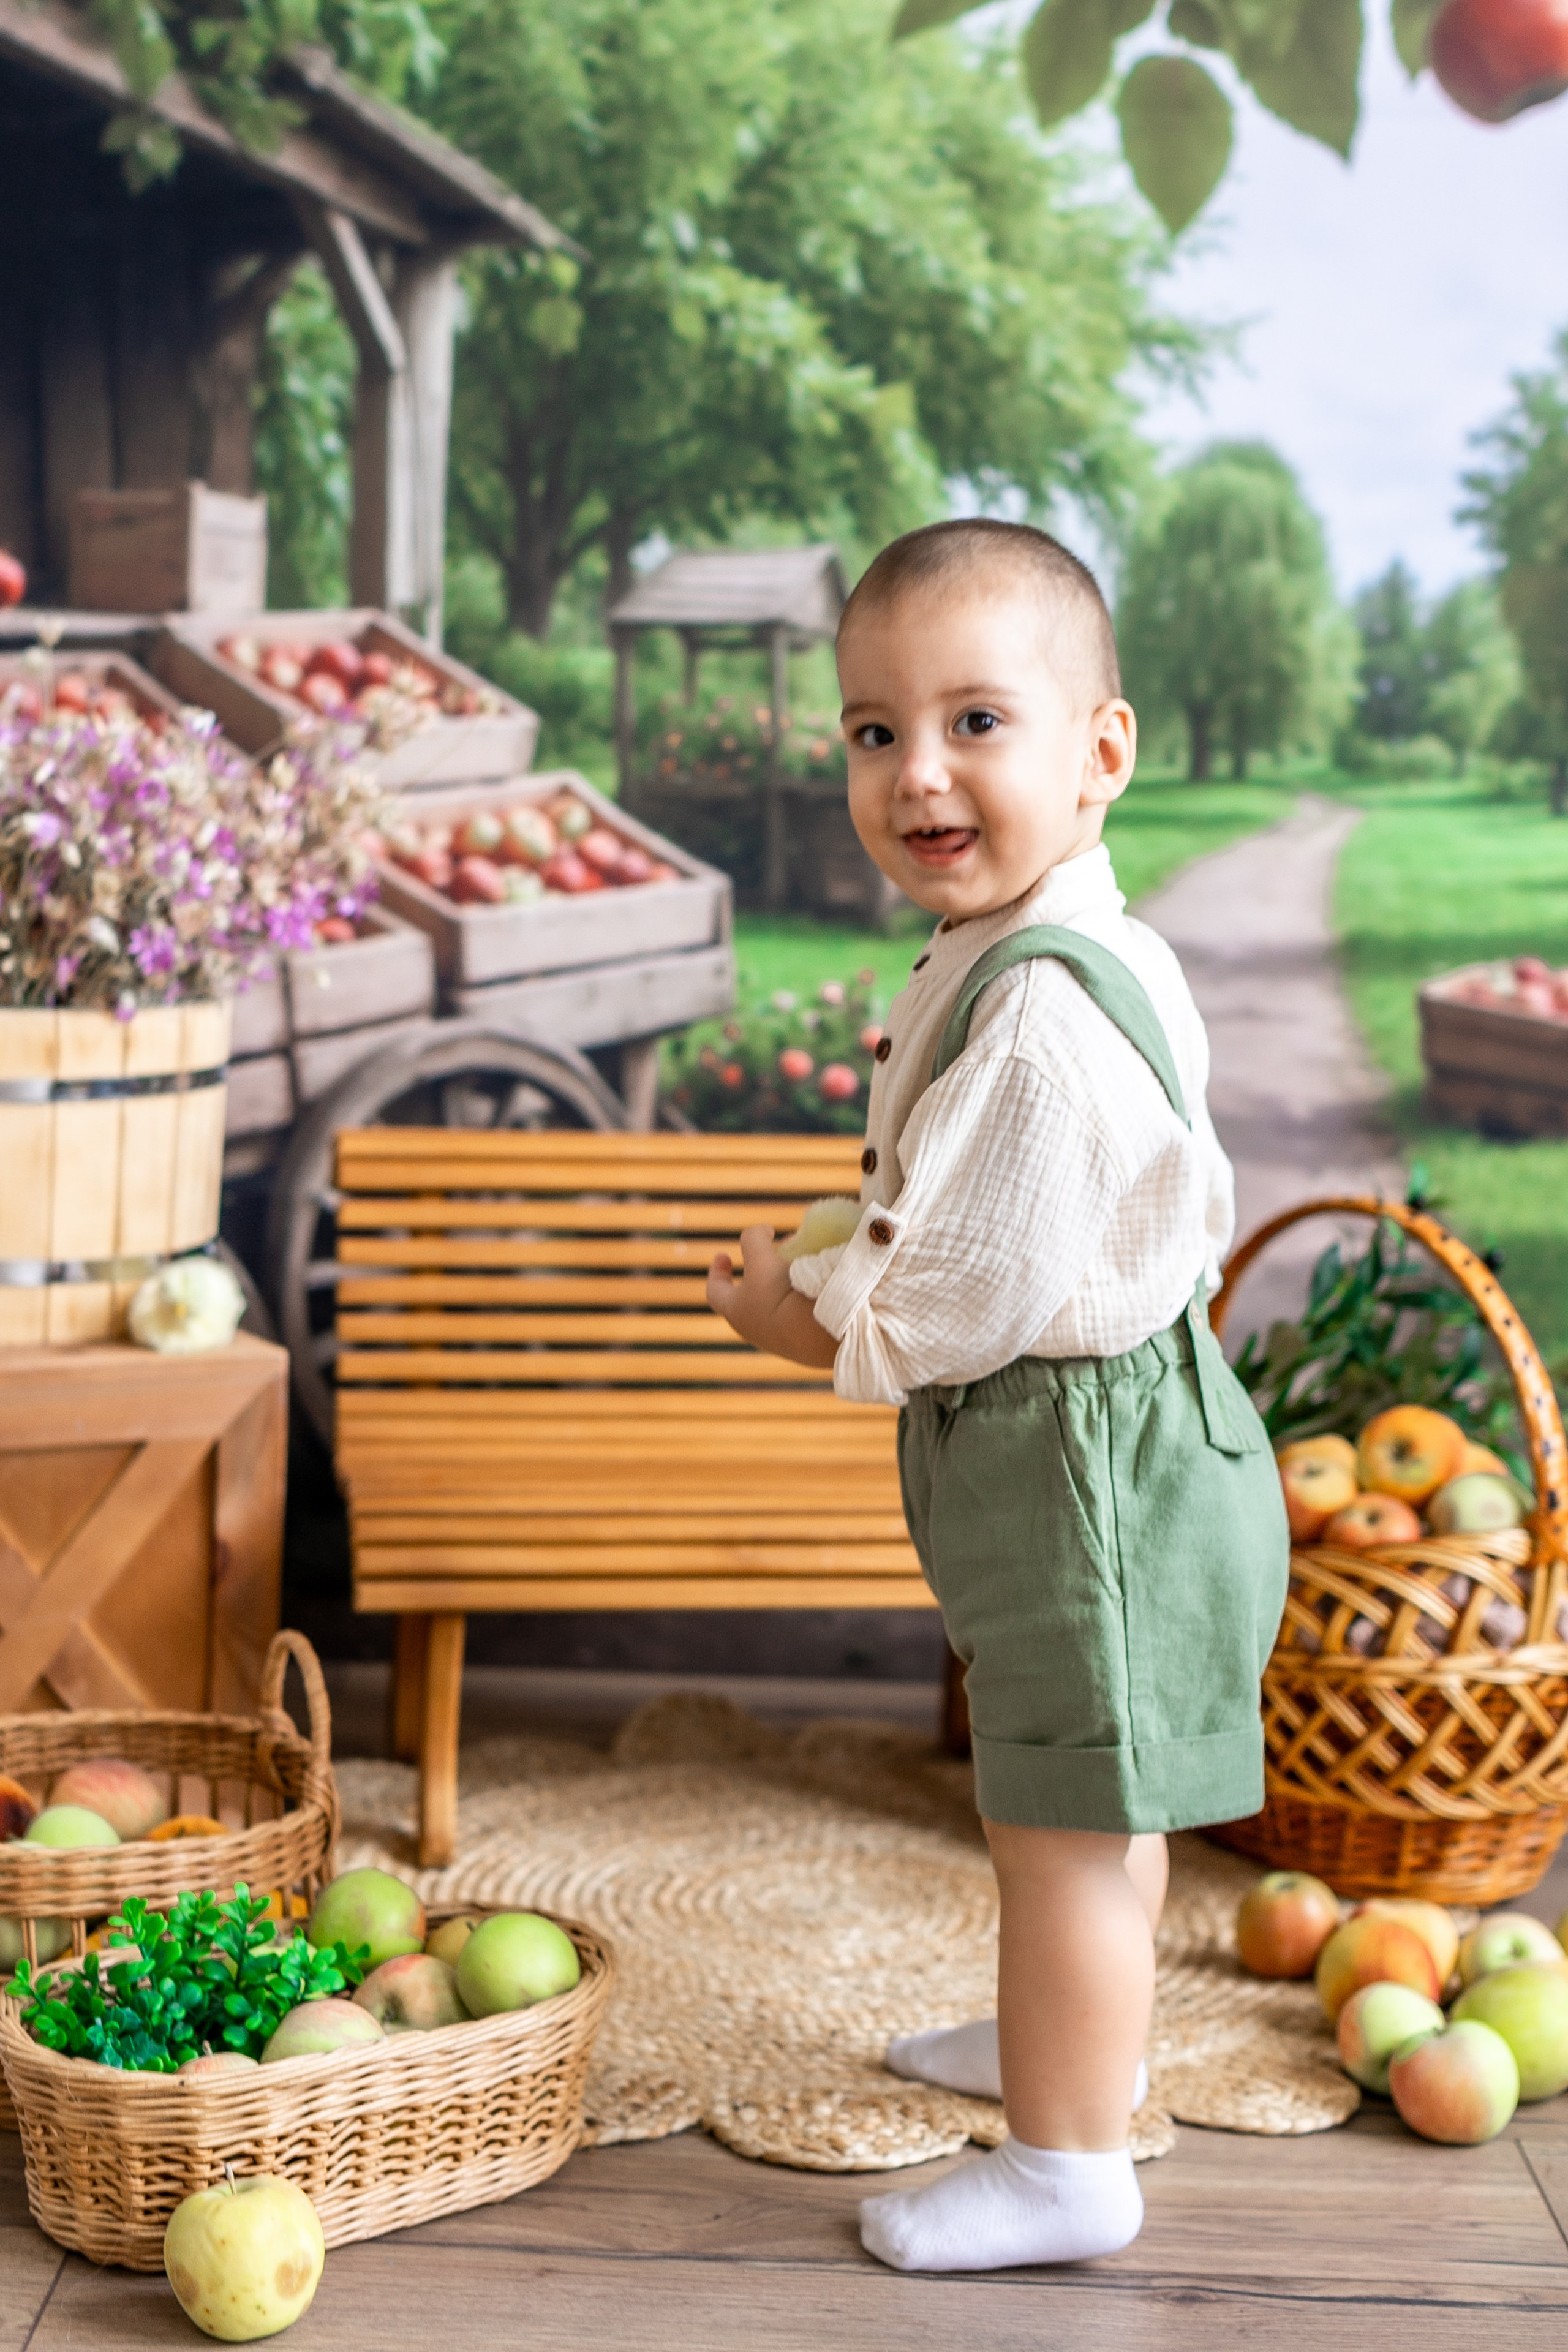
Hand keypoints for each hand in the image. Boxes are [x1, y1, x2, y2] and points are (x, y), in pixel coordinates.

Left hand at [707, 1224, 838, 1368]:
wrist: (816, 1334)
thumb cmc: (780, 1294)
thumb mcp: (762, 1258)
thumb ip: (753, 1240)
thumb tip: (761, 1231)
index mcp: (735, 1311)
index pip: (715, 1291)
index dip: (717, 1271)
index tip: (723, 1255)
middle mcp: (753, 1329)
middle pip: (750, 1294)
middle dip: (761, 1269)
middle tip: (775, 1250)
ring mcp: (779, 1339)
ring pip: (776, 1303)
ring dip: (784, 1280)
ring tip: (802, 1260)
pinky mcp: (803, 1342)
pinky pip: (797, 1313)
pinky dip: (801, 1295)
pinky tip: (816, 1282)